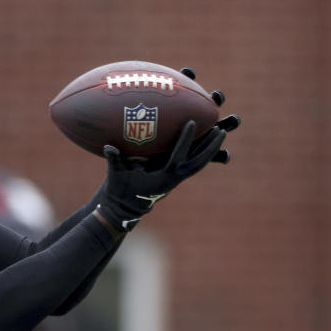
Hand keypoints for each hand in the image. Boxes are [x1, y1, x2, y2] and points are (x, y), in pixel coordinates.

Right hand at [97, 115, 239, 230]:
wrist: (124, 208)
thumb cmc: (120, 190)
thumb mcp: (116, 174)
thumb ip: (114, 160)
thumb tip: (108, 147)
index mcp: (163, 178)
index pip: (177, 156)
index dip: (185, 140)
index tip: (191, 122)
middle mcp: (174, 178)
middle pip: (198, 162)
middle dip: (210, 146)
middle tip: (222, 129)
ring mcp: (176, 178)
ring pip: (199, 162)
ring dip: (211, 148)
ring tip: (221, 131)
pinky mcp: (175, 176)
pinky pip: (193, 163)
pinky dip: (201, 152)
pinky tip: (206, 140)